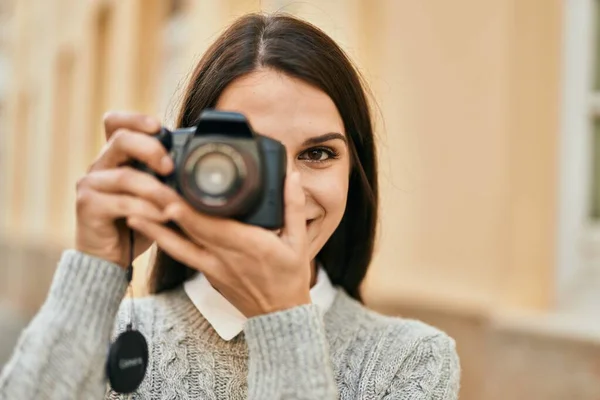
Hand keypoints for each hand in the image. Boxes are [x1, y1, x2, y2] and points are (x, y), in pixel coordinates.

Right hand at [75, 112, 179, 267]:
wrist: (110, 259)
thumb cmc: (138, 223)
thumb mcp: (157, 195)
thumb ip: (167, 177)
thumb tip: (200, 164)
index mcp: (116, 157)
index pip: (115, 123)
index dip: (135, 119)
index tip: (159, 127)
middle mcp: (100, 165)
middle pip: (120, 139)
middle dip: (150, 149)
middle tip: (170, 166)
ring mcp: (90, 185)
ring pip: (124, 175)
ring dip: (155, 189)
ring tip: (174, 202)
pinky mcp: (88, 206)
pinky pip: (121, 203)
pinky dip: (147, 210)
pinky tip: (163, 216)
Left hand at [126, 171, 311, 316]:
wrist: (279, 315)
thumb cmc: (289, 277)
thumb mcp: (298, 242)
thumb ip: (293, 207)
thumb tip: (291, 176)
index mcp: (249, 246)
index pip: (213, 227)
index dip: (190, 214)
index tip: (171, 197)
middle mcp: (225, 257)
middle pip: (189, 230)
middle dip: (165, 209)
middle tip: (145, 187)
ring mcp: (212, 268)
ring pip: (178, 246)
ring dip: (155, 229)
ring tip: (132, 212)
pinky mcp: (206, 274)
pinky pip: (182, 255)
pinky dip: (166, 241)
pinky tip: (151, 228)